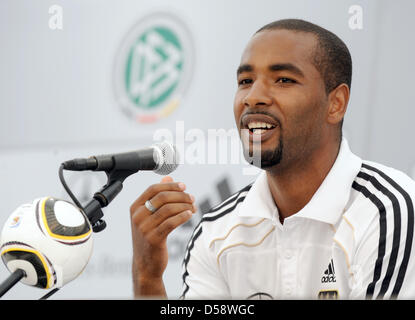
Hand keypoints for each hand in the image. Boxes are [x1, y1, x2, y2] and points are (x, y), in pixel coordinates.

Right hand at [129, 176, 195, 296]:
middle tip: (192, 198)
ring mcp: (144, 228)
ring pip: (169, 209)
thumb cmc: (150, 237)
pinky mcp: (153, 239)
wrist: (145, 264)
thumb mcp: (150, 216)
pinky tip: (190, 215)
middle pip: (162, 197)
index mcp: (135, 207)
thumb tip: (168, 176)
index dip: (170, 185)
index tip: (184, 186)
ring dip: (184, 206)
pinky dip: (182, 216)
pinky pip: (171, 223)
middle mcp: (137, 216)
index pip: (153, 188)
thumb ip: (158, 196)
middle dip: (180, 195)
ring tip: (193, 208)